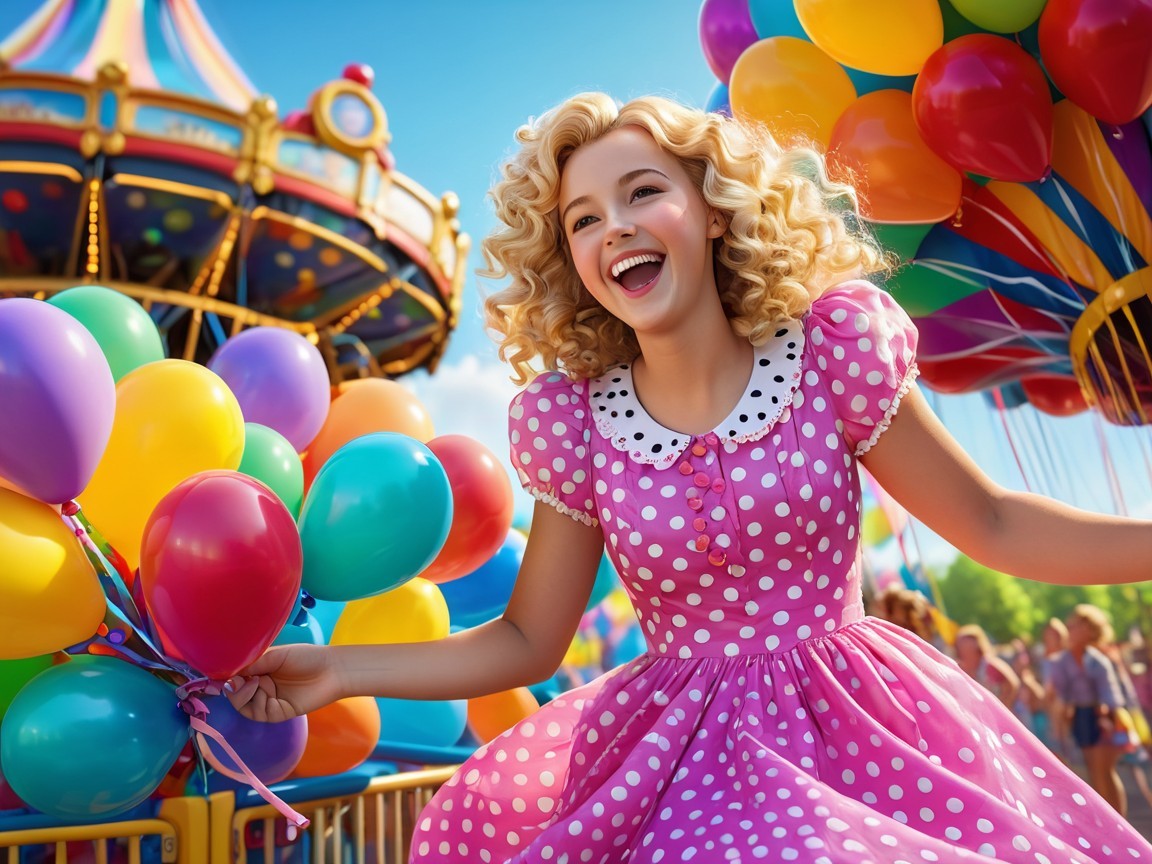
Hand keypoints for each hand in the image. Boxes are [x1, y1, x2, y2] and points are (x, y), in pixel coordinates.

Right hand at [226, 644, 341, 722]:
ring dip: (244, 696)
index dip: (226, 677)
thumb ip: (252, 663)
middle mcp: (261, 687)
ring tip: (255, 682)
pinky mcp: (278, 713)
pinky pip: (258, 714)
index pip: (235, 678)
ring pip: (244, 706)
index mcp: (259, 671)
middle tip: (237, 680)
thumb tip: (228, 673)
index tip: (222, 674)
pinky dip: (257, 704)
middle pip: (235, 695)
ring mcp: (269, 701)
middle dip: (233, 689)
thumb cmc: (307, 657)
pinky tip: (264, 691)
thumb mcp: (276, 655)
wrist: (332, 670)